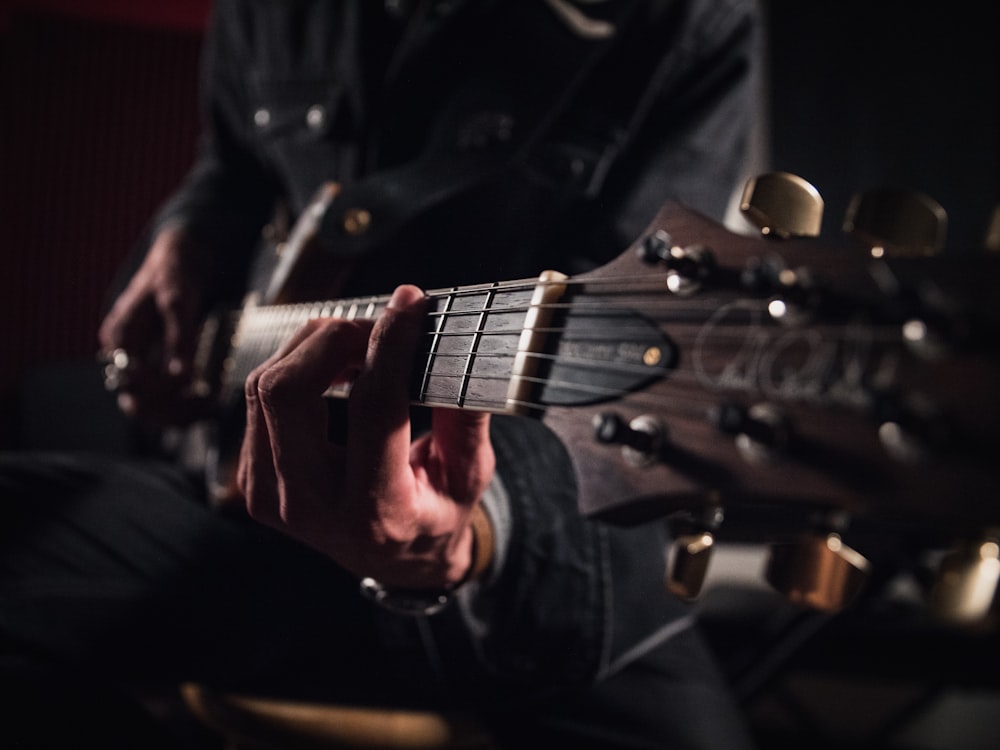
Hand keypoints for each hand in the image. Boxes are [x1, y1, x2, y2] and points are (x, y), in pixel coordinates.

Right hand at [97, 223, 210, 423]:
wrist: (179, 259)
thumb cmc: (174, 275)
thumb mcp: (177, 302)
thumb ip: (178, 338)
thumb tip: (180, 376)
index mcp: (120, 337)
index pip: (132, 383)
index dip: (161, 395)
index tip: (195, 392)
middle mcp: (123, 354)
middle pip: (136, 401)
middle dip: (170, 410)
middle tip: (206, 406)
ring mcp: (137, 361)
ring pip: (149, 404)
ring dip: (177, 412)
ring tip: (210, 407)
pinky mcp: (153, 364)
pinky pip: (162, 395)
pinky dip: (182, 403)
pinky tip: (207, 402)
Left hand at [237, 285, 494, 589]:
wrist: (393, 561)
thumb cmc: (436, 512)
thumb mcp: (468, 476)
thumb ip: (464, 419)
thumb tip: (457, 352)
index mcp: (377, 513)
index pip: (374, 409)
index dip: (391, 345)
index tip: (409, 304)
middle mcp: (312, 507)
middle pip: (287, 392)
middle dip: (333, 339)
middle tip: (377, 328)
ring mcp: (271, 495)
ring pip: (264, 386)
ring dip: (313, 348)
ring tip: (359, 345)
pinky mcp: (252, 479)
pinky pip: (258, 399)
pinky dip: (295, 367)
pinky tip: (333, 368)